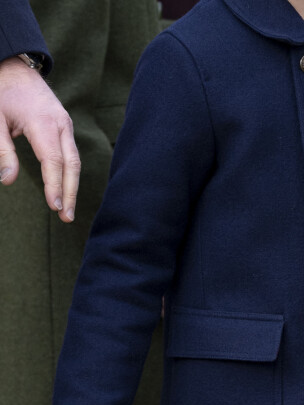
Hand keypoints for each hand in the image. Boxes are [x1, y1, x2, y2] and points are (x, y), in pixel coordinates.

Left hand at [0, 57, 79, 221]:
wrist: (13, 66)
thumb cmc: (0, 92)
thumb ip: (2, 151)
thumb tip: (8, 181)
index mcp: (43, 122)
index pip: (54, 160)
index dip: (55, 185)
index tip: (55, 206)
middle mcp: (61, 124)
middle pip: (72, 165)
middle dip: (70, 192)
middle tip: (67, 217)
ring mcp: (66, 125)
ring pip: (75, 161)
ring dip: (72, 186)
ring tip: (66, 209)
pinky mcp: (65, 127)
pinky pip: (71, 154)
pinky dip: (69, 174)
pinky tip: (65, 189)